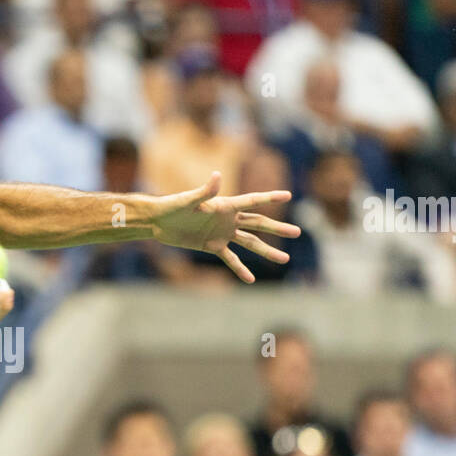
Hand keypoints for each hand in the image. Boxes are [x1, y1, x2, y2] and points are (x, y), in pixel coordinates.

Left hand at [149, 172, 296, 282]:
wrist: (158, 221)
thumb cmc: (172, 206)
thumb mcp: (188, 200)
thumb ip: (204, 191)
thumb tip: (217, 175)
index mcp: (224, 205)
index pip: (252, 201)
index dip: (270, 197)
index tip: (289, 195)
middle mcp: (227, 219)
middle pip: (258, 224)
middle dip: (277, 228)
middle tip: (298, 232)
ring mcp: (222, 233)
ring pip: (249, 242)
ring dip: (266, 250)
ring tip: (284, 259)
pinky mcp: (212, 246)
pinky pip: (230, 259)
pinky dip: (240, 269)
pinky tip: (250, 279)